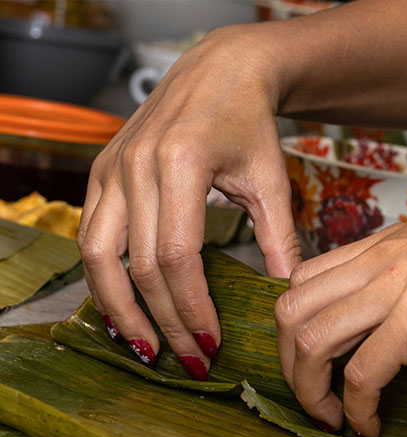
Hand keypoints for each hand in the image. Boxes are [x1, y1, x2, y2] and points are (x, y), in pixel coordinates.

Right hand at [78, 26, 300, 378]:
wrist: (219, 72)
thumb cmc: (249, 122)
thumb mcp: (270, 178)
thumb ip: (279, 237)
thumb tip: (284, 294)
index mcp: (180, 164)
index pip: (177, 257)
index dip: (192, 309)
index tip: (212, 344)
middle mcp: (134, 166)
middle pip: (138, 266)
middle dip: (163, 321)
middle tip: (186, 360)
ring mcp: (111, 168)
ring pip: (97, 257)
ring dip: (119, 309)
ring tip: (145, 347)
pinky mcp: (101, 172)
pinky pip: (90, 237)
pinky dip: (103, 278)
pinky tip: (124, 306)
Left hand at [275, 195, 406, 436]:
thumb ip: (400, 276)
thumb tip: (378, 317)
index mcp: (378, 245)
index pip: (302, 280)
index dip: (293, 325)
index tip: (305, 358)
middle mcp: (375, 261)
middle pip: (291, 310)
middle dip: (288, 362)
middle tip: (309, 393)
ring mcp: (392, 287)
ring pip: (311, 341)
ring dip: (310, 389)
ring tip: (329, 415)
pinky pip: (363, 374)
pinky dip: (356, 408)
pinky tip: (369, 424)